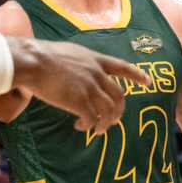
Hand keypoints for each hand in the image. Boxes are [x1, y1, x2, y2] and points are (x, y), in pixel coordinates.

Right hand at [12, 39, 145, 132]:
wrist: (33, 60)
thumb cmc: (44, 56)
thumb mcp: (70, 52)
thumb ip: (80, 62)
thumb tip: (78, 70)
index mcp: (95, 59)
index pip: (123, 67)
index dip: (137, 75)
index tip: (148, 82)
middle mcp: (96, 73)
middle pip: (119, 96)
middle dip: (118, 111)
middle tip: (113, 121)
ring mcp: (89, 88)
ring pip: (108, 111)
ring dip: (104, 124)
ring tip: (96, 130)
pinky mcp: (78, 101)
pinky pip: (91, 119)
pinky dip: (88, 126)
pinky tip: (80, 127)